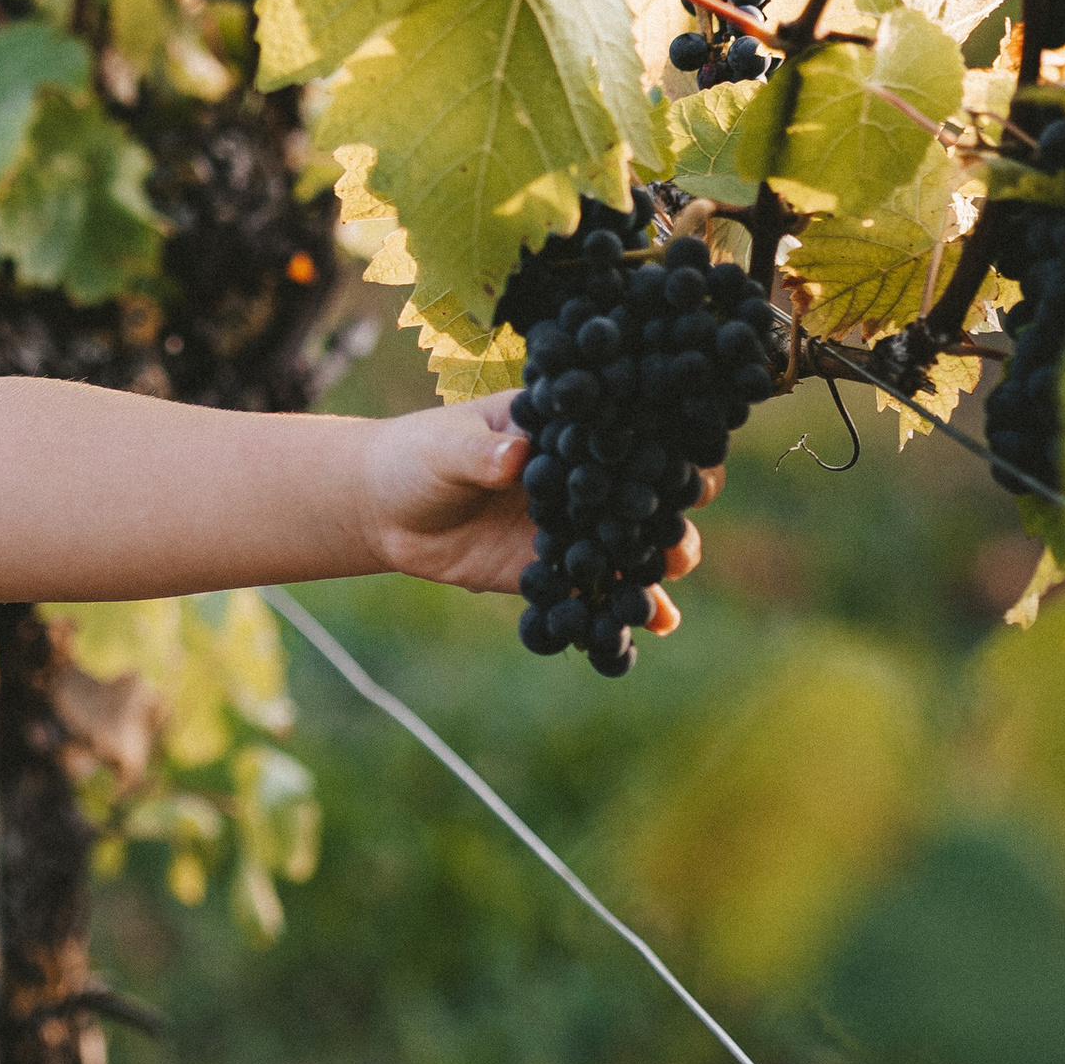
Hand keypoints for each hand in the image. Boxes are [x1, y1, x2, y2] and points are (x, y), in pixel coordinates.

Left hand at [369, 397, 713, 626]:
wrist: (384, 509)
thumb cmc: (419, 456)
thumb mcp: (446, 447)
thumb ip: (482, 453)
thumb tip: (515, 457)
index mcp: (563, 432)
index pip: (621, 439)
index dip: (657, 453)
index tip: (681, 474)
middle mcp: (579, 480)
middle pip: (639, 497)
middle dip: (666, 520)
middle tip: (678, 547)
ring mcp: (571, 527)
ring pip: (626, 548)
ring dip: (652, 568)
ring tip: (662, 593)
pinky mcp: (552, 571)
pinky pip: (592, 593)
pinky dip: (615, 612)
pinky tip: (645, 631)